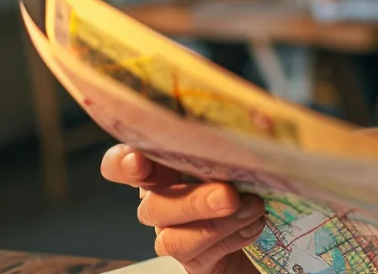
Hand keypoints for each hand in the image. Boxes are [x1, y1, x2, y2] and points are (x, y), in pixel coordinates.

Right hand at [101, 145, 264, 273]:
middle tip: (229, 195)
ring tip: (252, 208)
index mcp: (160, 167)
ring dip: (216, 224)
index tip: (138, 161)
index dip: (121, 164)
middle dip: (193, 202)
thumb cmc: (241, 174)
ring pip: (172, 239)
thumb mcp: (233, 151)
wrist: (257, 218)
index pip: (120, 165)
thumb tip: (251, 120)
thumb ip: (227, 140)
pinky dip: (231, 238)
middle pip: (152, 206)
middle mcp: (158, 201)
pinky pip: (198, 254)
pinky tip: (253, 223)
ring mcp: (171, 232)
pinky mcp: (191, 258)